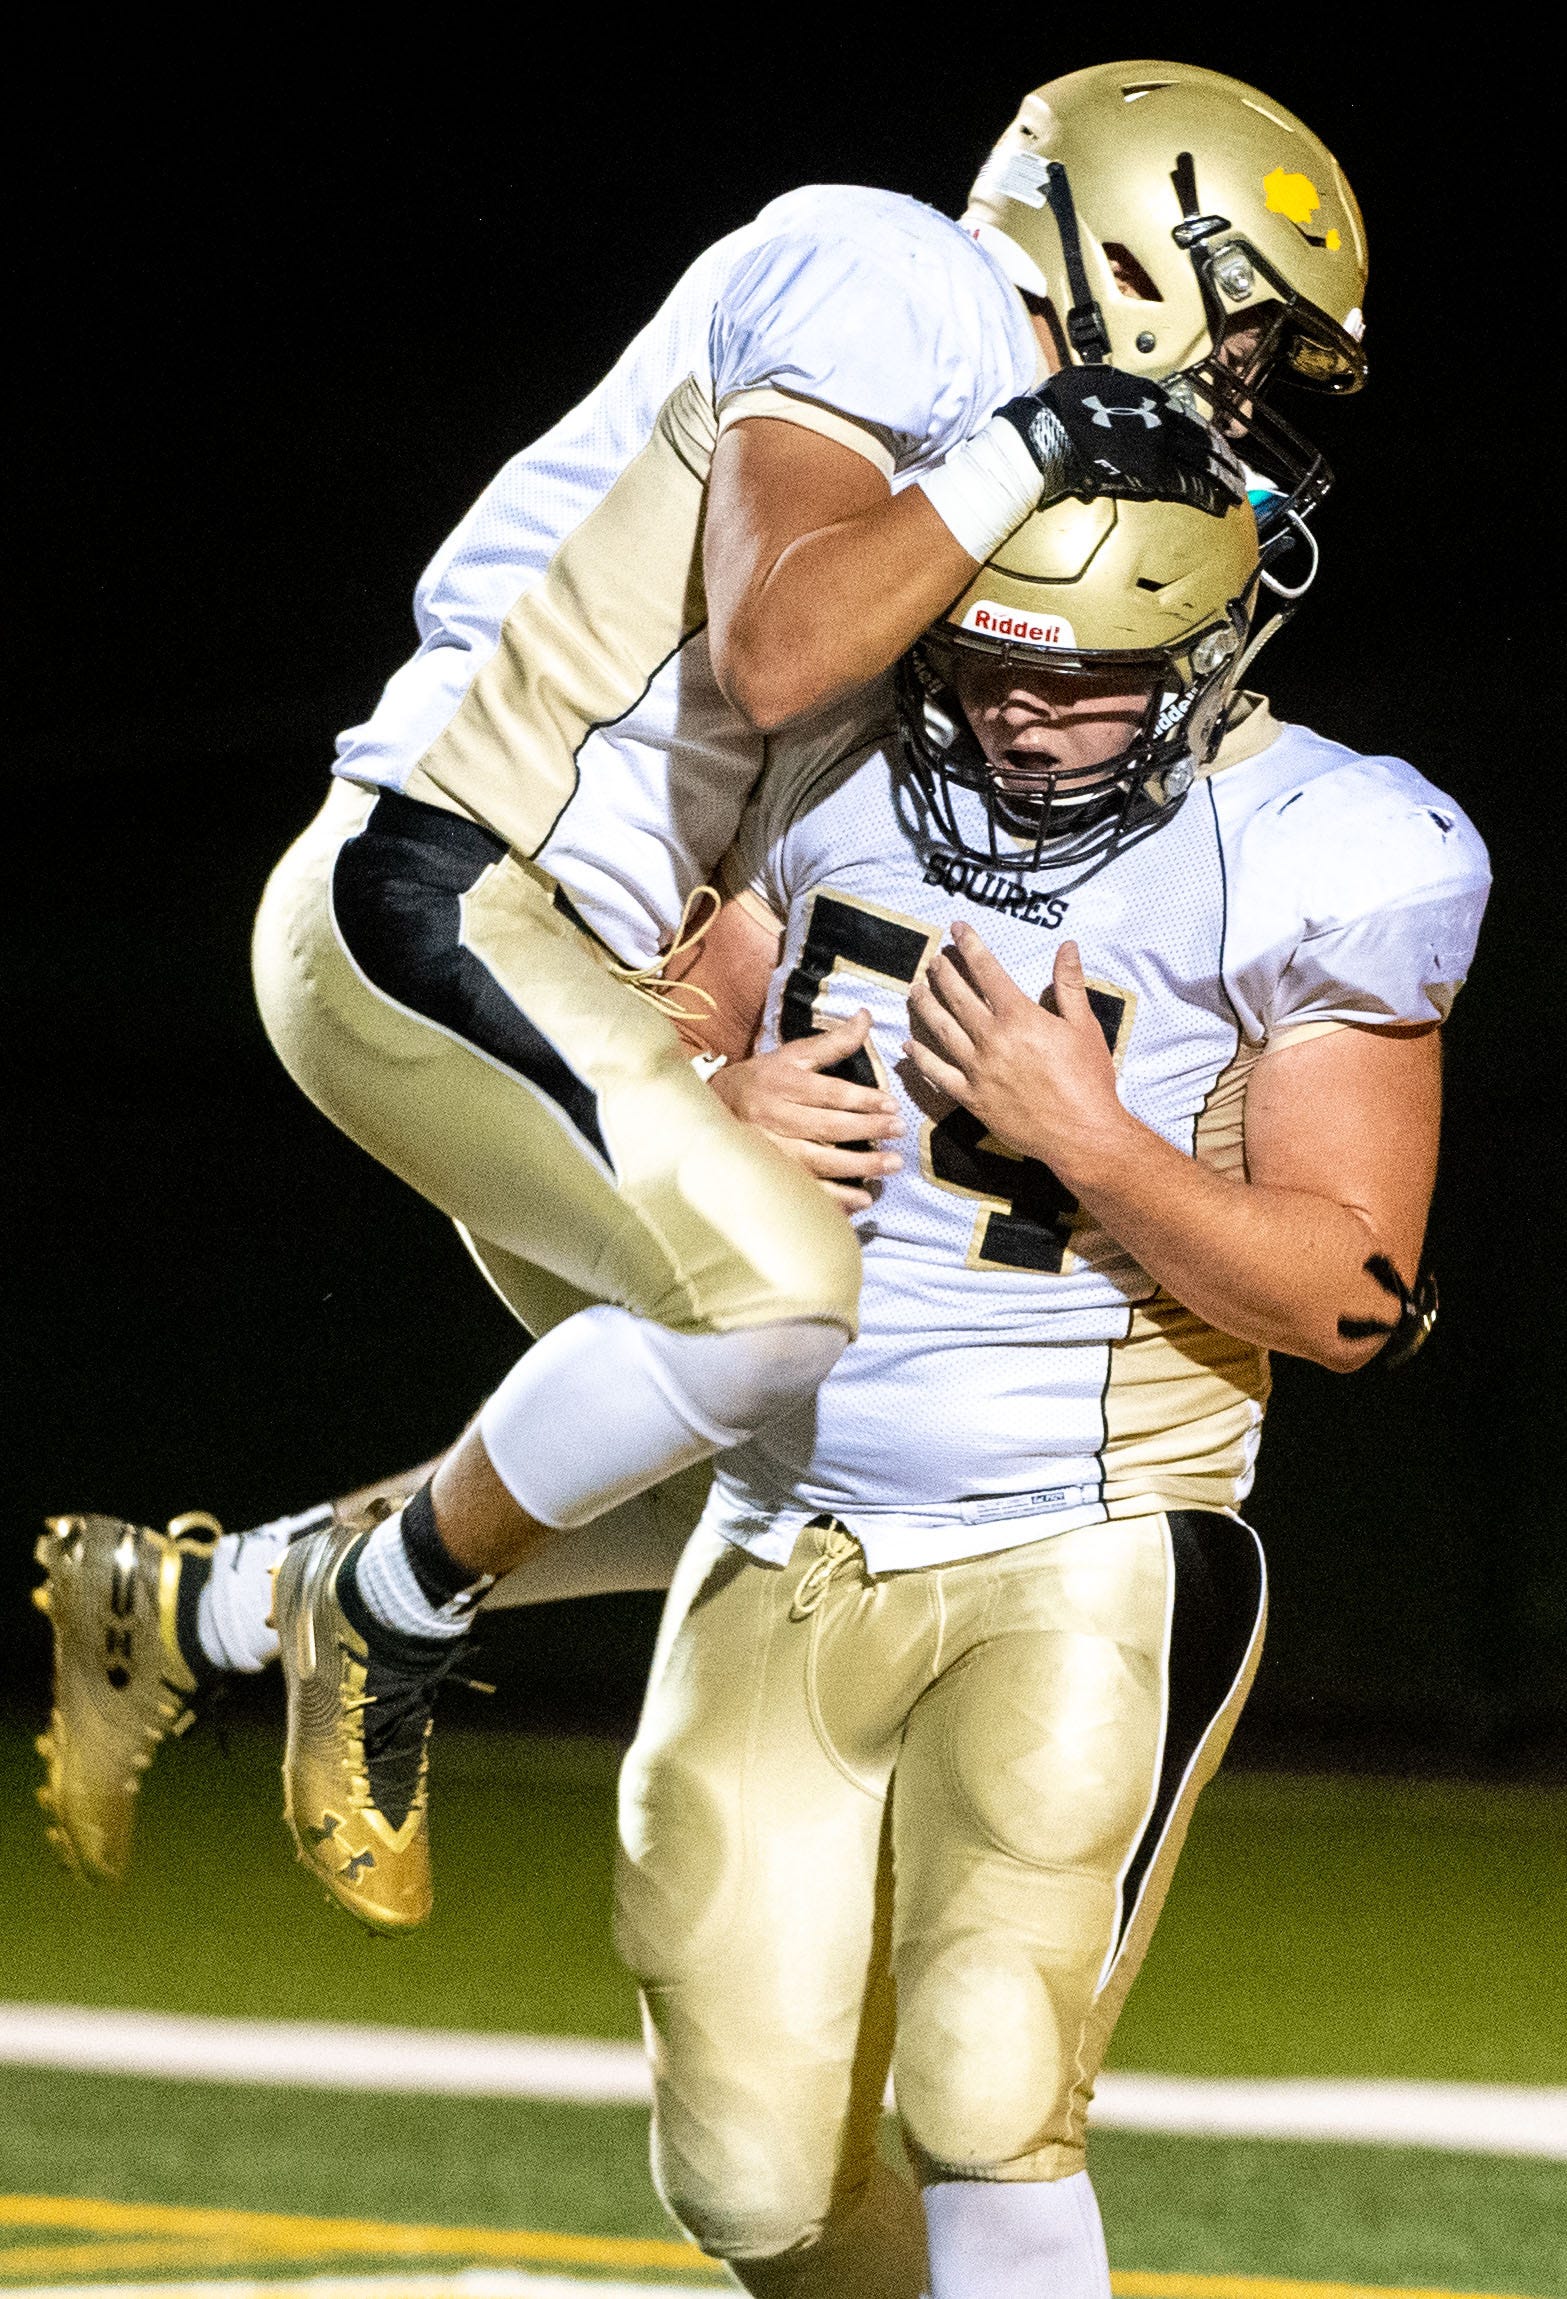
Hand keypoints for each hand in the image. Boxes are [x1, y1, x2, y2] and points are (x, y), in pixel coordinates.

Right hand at [711, 1009, 903, 1212]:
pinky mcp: (770, 1174)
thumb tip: (866, 1016)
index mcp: (784, 1084)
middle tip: (900, 1131)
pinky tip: (862, 1200)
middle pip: (827, 1127)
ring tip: (892, 1165)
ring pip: (819, 1161)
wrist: (711, 1108)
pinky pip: (805, 1189)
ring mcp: (771, 1150)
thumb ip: (832, 1042)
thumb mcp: (792, 1056)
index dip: (863, 1100)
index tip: (892, 1105)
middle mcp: (776, 1117)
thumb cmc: (762, 1079)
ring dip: (858, 1167)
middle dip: (867, 1130)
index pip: (830, 1093)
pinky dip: (835, 1198)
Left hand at [905, 928, 1128, 1184]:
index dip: (970, 945)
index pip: (987, 971)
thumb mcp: (1083, 1026)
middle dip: (942, 973)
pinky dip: (921, 1058)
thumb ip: (1070, 984)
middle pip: (957, 996)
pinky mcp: (972, 1098)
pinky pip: (939, 1074)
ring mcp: (978, 1070)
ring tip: (914, 990)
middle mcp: (992, 1039)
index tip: (957, 929)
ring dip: (925, 1006)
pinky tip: (910, 1045)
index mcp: (1019, 1017)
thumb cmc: (1089, 1079)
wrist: (1083, 1133)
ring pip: (941, 1030)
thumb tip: (1067, 946)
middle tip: (932, 959)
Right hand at [995, 366, 1246, 518]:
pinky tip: (1220, 504)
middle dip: (1224, 458)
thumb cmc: (1060, 407)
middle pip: (1203, 439)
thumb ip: (1112, 391)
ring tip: (1236, 492)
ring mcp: (1159, 442)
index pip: (1187, 415)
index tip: (1215, 445)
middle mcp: (1160, 415)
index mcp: (1148, 394)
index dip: (1204, 433)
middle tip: (1237, 473)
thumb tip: (1113, 394)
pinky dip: (1209, 494)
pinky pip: (1190, 482)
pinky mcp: (1153, 469)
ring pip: (1204, 461)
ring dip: (1224, 478)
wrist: (1051, 430)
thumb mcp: (1090, 383)